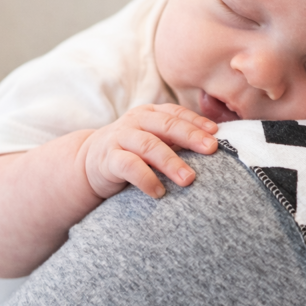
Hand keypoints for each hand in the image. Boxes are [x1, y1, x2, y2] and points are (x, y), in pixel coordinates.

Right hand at [77, 104, 218, 198]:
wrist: (89, 162)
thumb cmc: (133, 151)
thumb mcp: (155, 140)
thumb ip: (177, 140)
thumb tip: (215, 147)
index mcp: (151, 113)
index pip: (176, 113)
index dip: (197, 122)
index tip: (216, 133)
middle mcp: (136, 121)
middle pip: (166, 126)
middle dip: (191, 137)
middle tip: (212, 150)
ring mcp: (120, 138)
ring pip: (149, 145)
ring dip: (171, 162)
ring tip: (189, 179)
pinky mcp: (109, 159)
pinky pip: (129, 166)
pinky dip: (146, 179)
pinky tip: (159, 192)